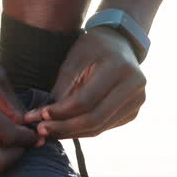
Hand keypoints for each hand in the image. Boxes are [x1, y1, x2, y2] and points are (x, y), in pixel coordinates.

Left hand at [23, 27, 145, 139]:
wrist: (121, 43)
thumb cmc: (93, 48)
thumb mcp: (74, 59)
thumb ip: (63, 88)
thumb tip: (44, 117)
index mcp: (118, 68)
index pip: (86, 100)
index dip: (60, 112)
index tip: (38, 115)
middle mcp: (134, 86)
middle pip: (95, 119)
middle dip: (64, 128)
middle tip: (41, 130)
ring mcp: (137, 101)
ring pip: (100, 127)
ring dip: (71, 133)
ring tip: (49, 131)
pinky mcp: (133, 111)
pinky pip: (105, 127)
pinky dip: (83, 130)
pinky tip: (65, 128)